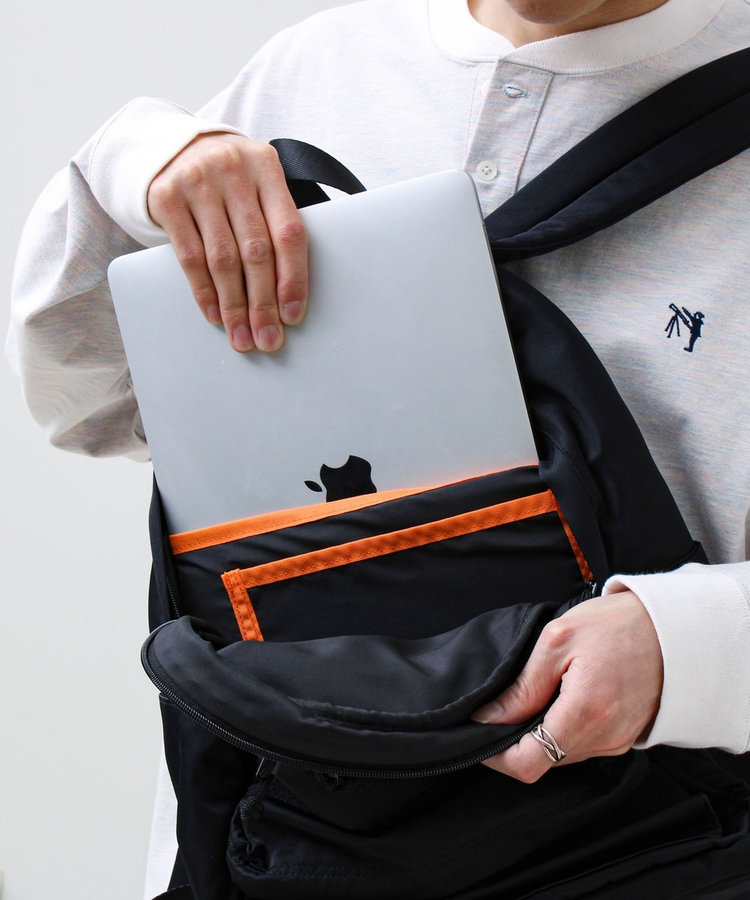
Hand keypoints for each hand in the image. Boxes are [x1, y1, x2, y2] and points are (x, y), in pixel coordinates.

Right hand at [147, 133, 307, 352]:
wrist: (174, 146)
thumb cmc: (230, 179)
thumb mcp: (258, 184)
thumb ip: (275, 221)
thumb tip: (292, 293)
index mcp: (266, 166)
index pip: (288, 232)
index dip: (293, 278)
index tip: (293, 315)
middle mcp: (233, 170)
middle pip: (255, 251)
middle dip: (263, 303)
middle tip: (268, 338)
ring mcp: (197, 181)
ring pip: (222, 259)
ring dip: (234, 306)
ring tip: (242, 337)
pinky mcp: (166, 197)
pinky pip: (189, 257)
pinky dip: (204, 292)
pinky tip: (215, 314)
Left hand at [472, 591, 662, 781]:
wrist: (674, 628)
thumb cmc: (616, 625)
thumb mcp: (558, 640)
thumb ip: (523, 685)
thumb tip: (489, 716)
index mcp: (585, 713)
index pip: (528, 763)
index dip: (495, 756)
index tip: (478, 732)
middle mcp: (604, 738)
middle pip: (543, 761)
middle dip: (514, 742)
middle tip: (499, 708)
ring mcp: (617, 742)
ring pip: (561, 755)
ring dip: (539, 735)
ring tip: (530, 697)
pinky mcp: (624, 738)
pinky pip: (582, 745)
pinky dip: (562, 730)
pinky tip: (558, 700)